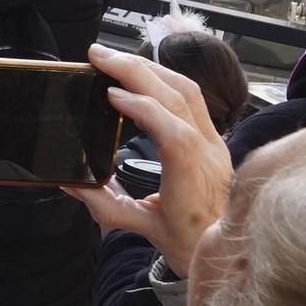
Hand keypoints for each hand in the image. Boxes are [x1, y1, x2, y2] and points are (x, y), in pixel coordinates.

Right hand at [64, 44, 232, 276]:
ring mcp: (216, 143)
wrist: (235, 250)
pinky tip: (141, 74)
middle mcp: (210, 156)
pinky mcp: (215, 138)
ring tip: (114, 58)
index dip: (143, 110)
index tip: (110, 95)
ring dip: (149, 68)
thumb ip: (106, 205)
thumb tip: (70, 182)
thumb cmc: (193, 244)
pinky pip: (192, 98)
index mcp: (193, 183)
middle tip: (99, 56)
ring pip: (187, 91)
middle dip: (136, 71)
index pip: (174, 135)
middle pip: (179, 99)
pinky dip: (163, 78)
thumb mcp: (144, 229)